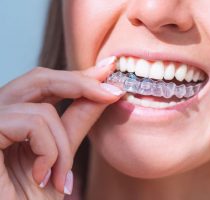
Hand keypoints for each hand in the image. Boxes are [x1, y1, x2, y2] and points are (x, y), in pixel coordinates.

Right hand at [0, 56, 123, 199]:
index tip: (109, 70)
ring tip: (62, 177)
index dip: (78, 76)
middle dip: (81, 84)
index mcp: (13, 119)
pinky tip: (42, 176)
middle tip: (112, 93)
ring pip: (41, 109)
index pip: (44, 83)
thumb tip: (103, 93)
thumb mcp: (61, 156)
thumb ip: (76, 122)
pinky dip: (48, 151)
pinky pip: (30, 123)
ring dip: (63, 145)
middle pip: (39, 78)